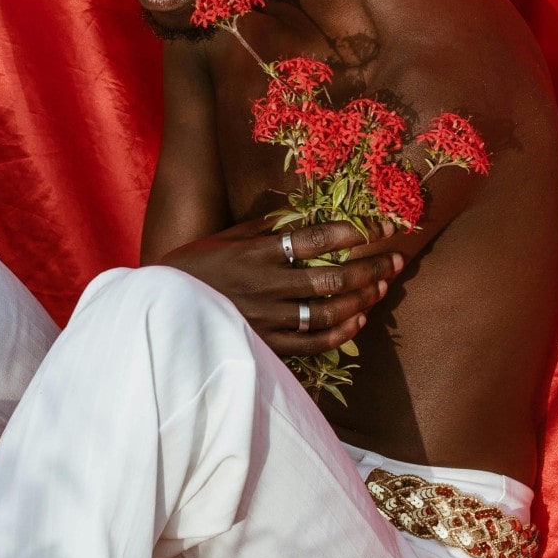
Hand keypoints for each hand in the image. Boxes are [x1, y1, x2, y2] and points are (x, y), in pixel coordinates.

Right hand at [159, 218, 404, 355]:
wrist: (161, 313)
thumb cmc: (192, 269)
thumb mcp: (224, 238)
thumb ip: (264, 227)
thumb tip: (303, 212)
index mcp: (255, 254)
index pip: (315, 239)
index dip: (354, 231)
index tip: (382, 225)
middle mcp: (264, 287)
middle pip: (332, 278)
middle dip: (370, 266)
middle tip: (396, 256)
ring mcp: (266, 320)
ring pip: (328, 312)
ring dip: (362, 298)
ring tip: (382, 284)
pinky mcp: (266, 346)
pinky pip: (313, 343)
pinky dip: (341, 332)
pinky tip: (359, 320)